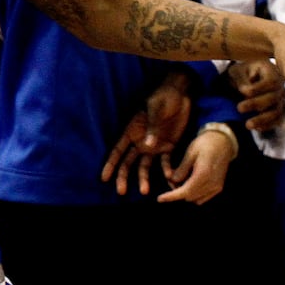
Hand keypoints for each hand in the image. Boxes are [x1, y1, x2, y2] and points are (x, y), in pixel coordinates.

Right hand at [101, 73, 190, 192]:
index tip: (104, 177)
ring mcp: (154, 146)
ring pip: (145, 166)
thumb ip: (152, 126)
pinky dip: (166, 170)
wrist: (181, 93)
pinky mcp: (168, 146)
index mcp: (132, 131)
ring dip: (143, 178)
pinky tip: (169, 177)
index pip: (118, 150)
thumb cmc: (163, 97)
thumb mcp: (156, 108)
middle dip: (123, 177)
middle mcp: (140, 141)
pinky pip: (165, 162)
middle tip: (121, 191)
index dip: (111, 164)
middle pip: (128, 162)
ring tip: (145, 191)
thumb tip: (147, 145)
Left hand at [157, 130, 233, 203]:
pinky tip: (190, 181)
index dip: (171, 196)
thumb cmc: (205, 143)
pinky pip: (203, 197)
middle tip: (171, 179)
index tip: (160, 198)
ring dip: (186, 193)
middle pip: (189, 196)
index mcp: (203, 174)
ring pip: (196, 199)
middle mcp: (211, 183)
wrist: (223, 142)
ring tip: (180, 179)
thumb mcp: (190, 153)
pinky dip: (194, 193)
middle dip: (177, 191)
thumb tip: (172, 181)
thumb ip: (182, 169)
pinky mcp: (218, 187)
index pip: (185, 191)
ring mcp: (216, 186)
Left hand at [228, 59, 284, 130]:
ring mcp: (280, 99)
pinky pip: (277, 120)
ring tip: (248, 124)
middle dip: (256, 104)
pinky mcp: (278, 110)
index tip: (242, 91)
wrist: (246, 78)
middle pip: (273, 97)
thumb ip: (242, 79)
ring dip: (262, 119)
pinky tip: (257, 128)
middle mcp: (280, 85)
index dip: (258, 88)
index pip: (271, 81)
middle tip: (239, 108)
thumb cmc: (242, 73)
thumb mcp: (238, 71)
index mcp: (271, 71)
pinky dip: (268, 125)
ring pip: (276, 111)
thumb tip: (245, 91)